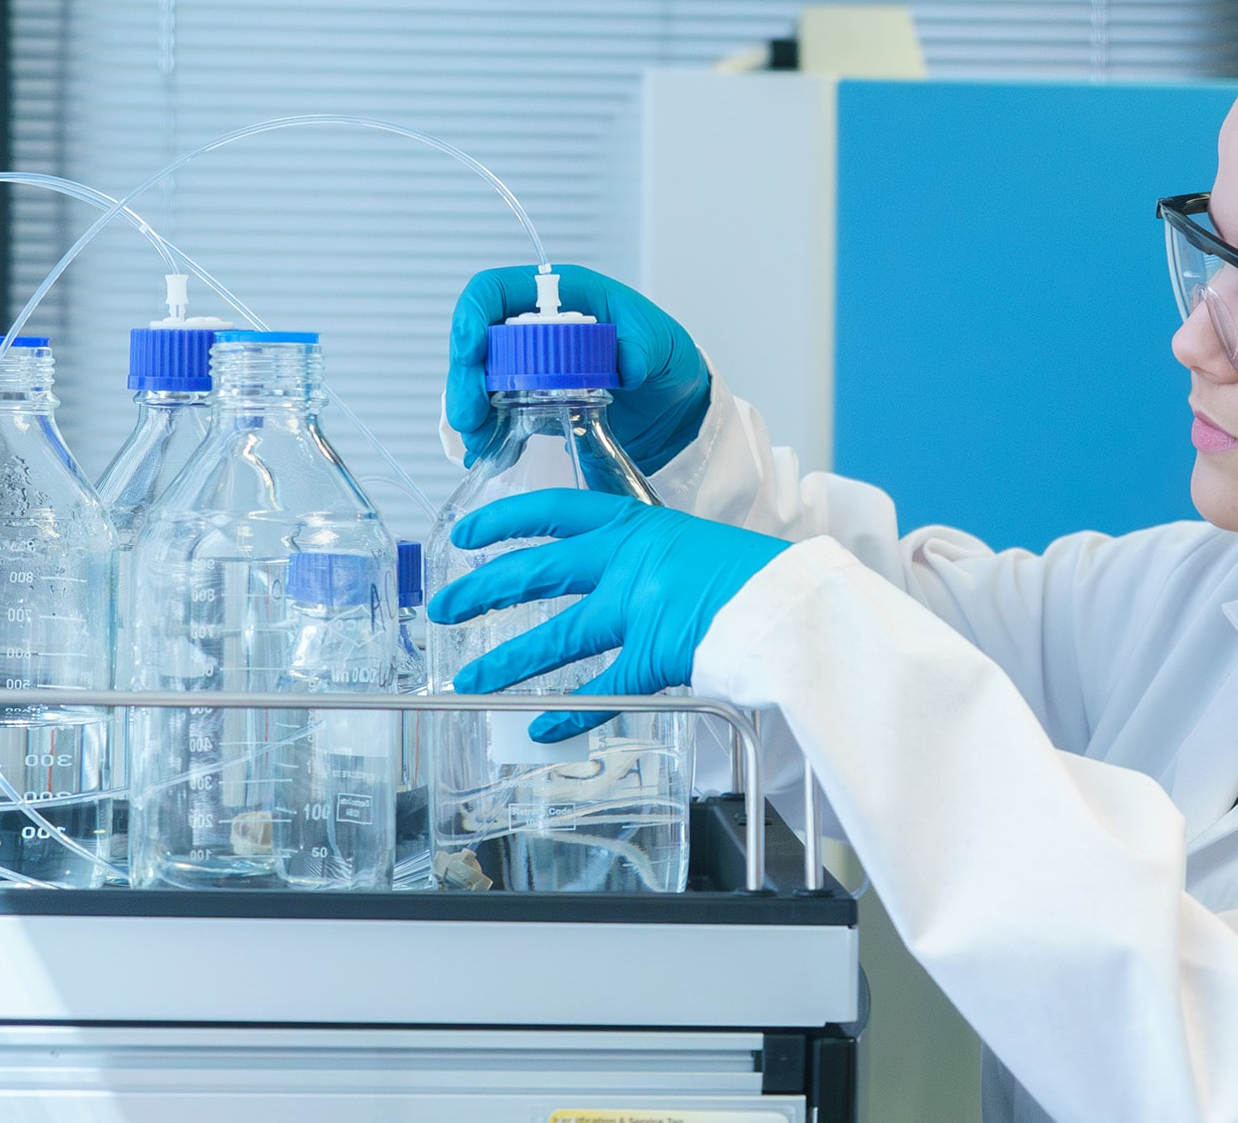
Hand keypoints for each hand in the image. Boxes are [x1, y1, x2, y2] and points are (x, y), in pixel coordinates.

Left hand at [426, 489, 788, 741]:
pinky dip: (567, 713)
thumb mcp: (693, 545)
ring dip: (507, 660)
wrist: (794, 602)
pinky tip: (538, 727)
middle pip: (537, 572)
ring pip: (555, 636)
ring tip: (469, 680)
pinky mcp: (653, 658)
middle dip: (483, 590)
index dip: (504, 520)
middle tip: (443, 608)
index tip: (468, 532)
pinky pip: (599, 691)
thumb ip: (649, 560)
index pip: (555, 509)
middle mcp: (629, 563)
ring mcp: (638, 611)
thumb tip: (616, 575)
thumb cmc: (755, 574)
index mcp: (638, 525)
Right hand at [447, 264, 711, 471]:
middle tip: (469, 417)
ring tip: (478, 443)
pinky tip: (489, 453)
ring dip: (472, 412)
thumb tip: (626, 365)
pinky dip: (489, 432)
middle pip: (479, 341)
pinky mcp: (531, 400)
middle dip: (466, 379)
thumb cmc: (663, 355)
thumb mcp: (662, 344)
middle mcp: (536, 325)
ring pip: (481, 380)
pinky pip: (497, 412)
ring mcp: (530, 364)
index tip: (470, 349)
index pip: (498, 290)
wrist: (671, 402)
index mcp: (561, 295)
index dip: (475, 314)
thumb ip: (645, 347)